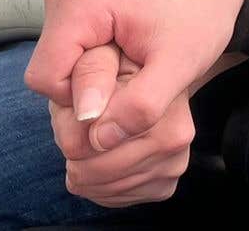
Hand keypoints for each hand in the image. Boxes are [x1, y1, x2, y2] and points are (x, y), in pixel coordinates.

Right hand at [25, 0, 248, 206]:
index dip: (84, 102)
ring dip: (94, 81)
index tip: (129, 90)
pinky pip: (69, 51)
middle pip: (51, 73)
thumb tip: (98, 141)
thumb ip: (140, 105)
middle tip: (139, 76)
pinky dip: (95, 65)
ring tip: (137, 65)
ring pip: (60, 65)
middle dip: (92, 91)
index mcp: (79, 0)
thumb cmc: (201, 12)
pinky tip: (129, 57)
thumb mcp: (180, 63)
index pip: (47, 80)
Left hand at [47, 55, 196, 205]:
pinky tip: (102, 157)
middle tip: (80, 123)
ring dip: (84, 167)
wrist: (160, 69)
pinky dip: (99, 184)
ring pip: (100, 187)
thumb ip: (91, 73)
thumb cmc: (124, 62)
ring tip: (90, 138)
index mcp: (162, 100)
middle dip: (74, 148)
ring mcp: (174, 163)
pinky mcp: (165, 184)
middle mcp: (175, 135)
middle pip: (93, 168)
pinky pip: (113, 198)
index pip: (93, 139)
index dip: (73, 125)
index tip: (78, 109)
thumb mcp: (103, 51)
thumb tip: (88, 115)